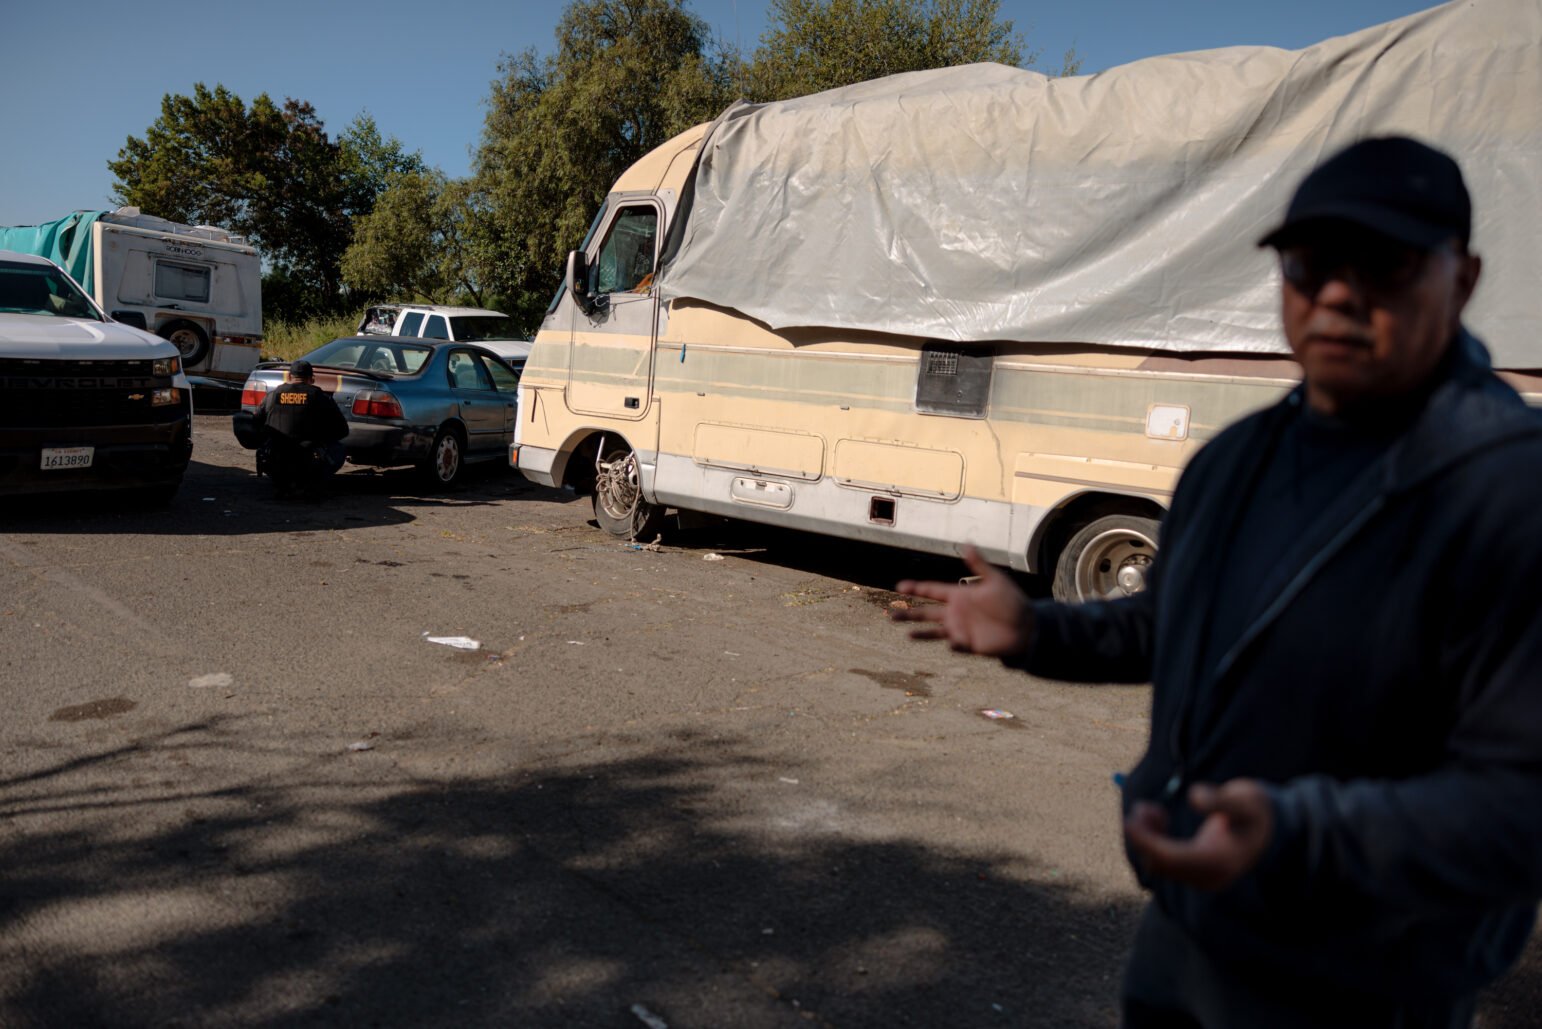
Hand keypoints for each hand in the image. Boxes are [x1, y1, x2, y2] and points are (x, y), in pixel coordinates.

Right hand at [892, 546, 1033, 656]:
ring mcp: (961, 630)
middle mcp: (956, 613)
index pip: (932, 591)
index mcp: (959, 595)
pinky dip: (955, 645)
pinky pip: (958, 646)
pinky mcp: (971, 645)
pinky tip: (952, 643)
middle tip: (890, 614)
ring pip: (934, 632)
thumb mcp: (995, 580)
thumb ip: (979, 564)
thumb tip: (966, 543)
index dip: (916, 588)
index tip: (900, 586)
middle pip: (926, 613)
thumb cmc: (1012, 601)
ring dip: (920, 633)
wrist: (1028, 626)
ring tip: (905, 635)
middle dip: (909, 614)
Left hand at [1124, 780, 1273, 890]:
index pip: (1171, 858)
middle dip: (1143, 836)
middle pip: (1160, 865)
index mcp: (1219, 862)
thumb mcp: (1245, 800)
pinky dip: (1153, 841)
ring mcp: (1200, 878)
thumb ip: (1220, 799)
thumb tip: (1194, 796)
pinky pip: (1162, 863)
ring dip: (1146, 838)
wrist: (1272, 829)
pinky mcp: (1193, 871)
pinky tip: (1159, 818)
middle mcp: (1208, 877)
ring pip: (1157, 865)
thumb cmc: (1258, 811)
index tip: (1129, 820)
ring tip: (1152, 809)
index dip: (1147, 841)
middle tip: (1144, 806)